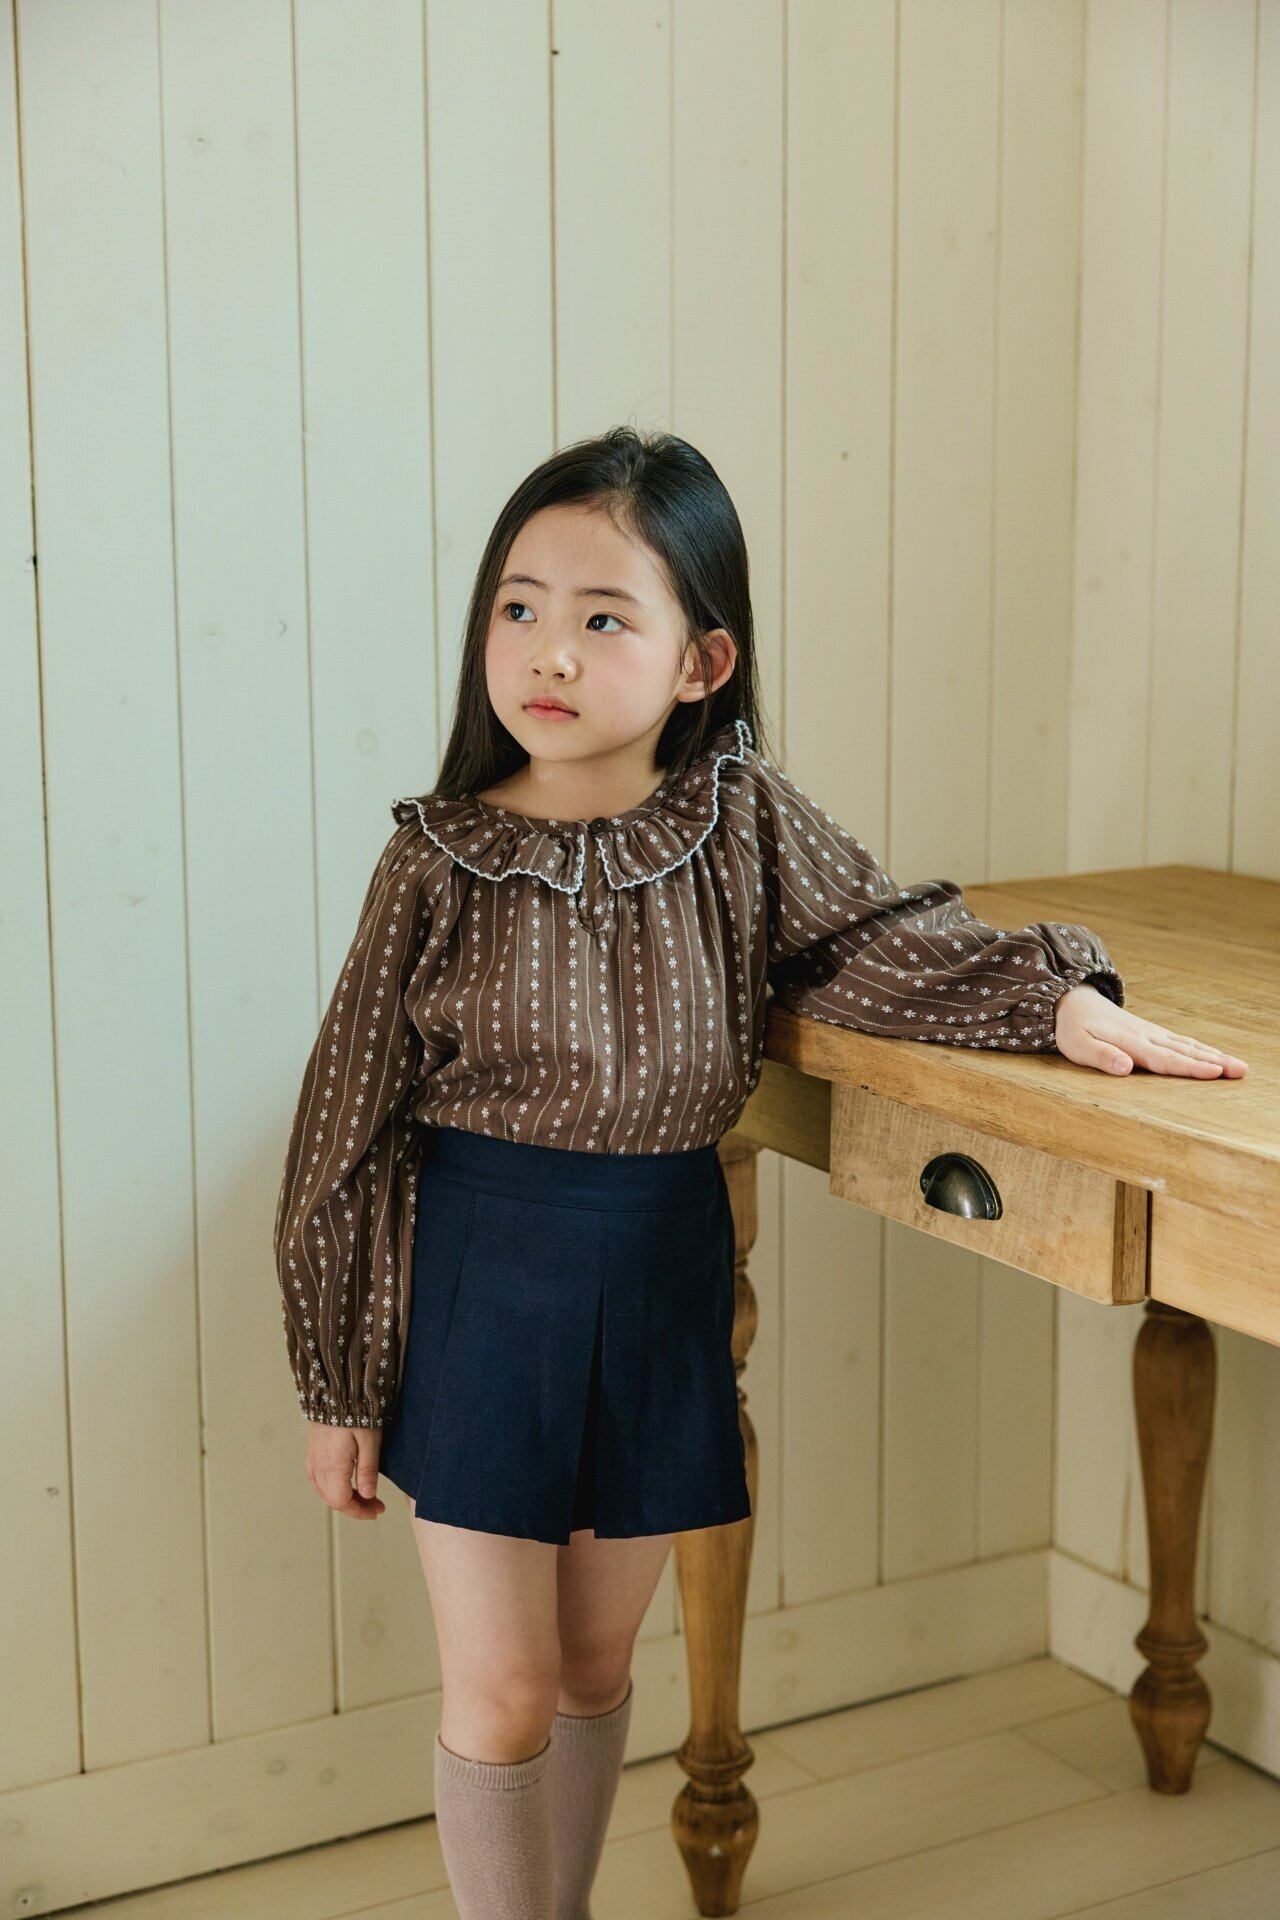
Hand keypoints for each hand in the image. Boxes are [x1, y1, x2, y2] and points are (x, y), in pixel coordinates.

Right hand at [306, 1420, 385, 1518]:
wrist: (336, 1392)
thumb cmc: (355, 1412)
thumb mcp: (369, 1441)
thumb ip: (367, 1471)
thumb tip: (368, 1495)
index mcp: (333, 1467)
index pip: (342, 1502)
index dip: (360, 1511)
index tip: (376, 1511)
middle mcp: (319, 1468)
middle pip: (334, 1500)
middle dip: (355, 1507)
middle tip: (375, 1504)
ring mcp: (313, 1461)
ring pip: (325, 1492)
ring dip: (345, 1498)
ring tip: (364, 1495)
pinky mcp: (312, 1454)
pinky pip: (319, 1481)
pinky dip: (333, 1488)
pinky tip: (345, 1484)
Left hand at [1053, 984, 1248, 1078]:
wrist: (1072, 1000)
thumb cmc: (1072, 1028)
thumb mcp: (1078, 1045)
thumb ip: (1102, 1057)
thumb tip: (1126, 1068)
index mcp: (1132, 1042)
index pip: (1166, 1059)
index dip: (1191, 1068)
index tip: (1216, 1072)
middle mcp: (1147, 1036)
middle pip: (1186, 1052)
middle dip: (1216, 1062)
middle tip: (1242, 1071)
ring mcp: (1152, 1032)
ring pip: (1188, 1045)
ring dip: (1215, 1056)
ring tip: (1239, 1066)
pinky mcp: (1151, 1032)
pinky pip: (1181, 1041)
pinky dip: (1201, 1049)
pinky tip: (1214, 1055)